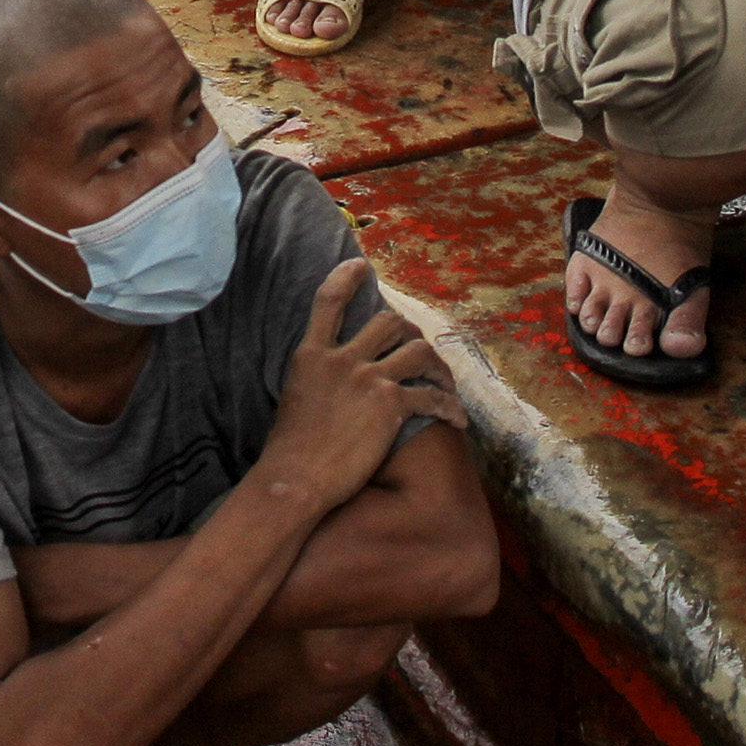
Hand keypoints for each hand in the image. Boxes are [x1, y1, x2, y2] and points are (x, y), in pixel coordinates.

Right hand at [259, 260, 461, 511]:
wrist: (295, 478)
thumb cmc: (289, 450)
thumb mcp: (295, 398)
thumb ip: (316, 378)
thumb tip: (329, 379)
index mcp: (312, 355)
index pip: (329, 302)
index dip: (346, 278)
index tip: (361, 266)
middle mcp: (343, 359)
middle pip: (388, 322)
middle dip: (410, 332)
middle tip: (419, 349)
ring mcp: (368, 379)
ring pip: (418, 351)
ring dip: (438, 367)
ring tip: (445, 383)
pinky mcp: (391, 406)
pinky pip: (431, 398)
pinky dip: (449, 407)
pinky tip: (456, 419)